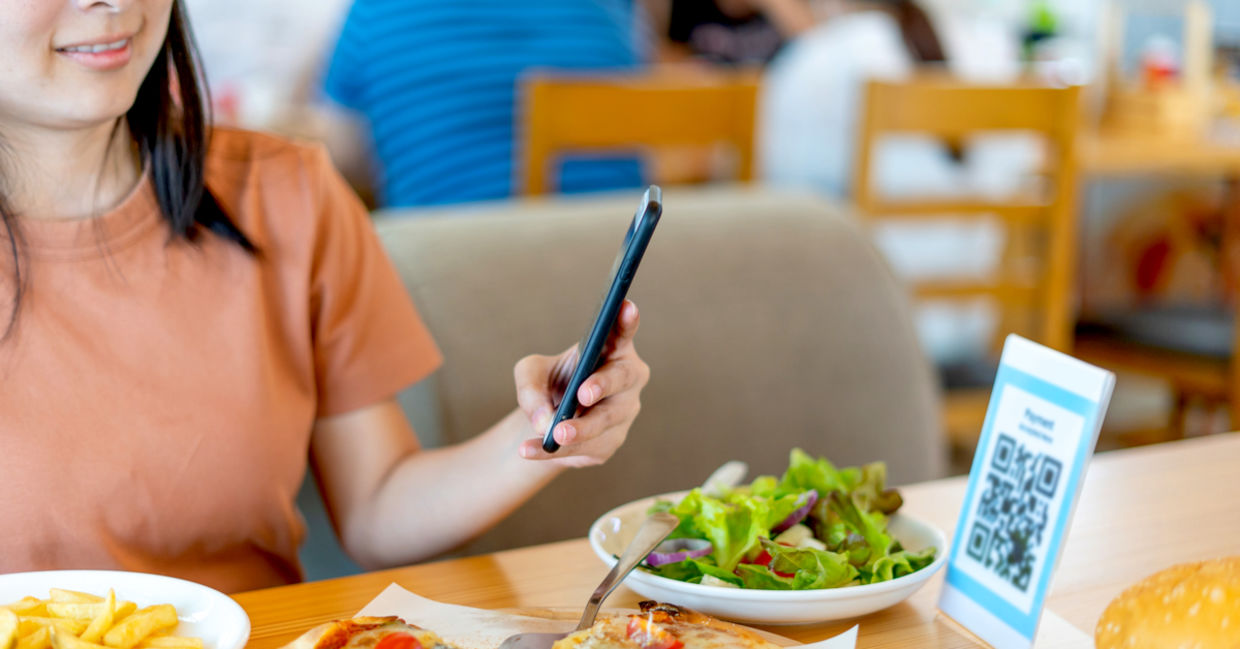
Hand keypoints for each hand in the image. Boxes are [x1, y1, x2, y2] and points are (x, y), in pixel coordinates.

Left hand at [513, 300, 648, 467]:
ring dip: (580, 428)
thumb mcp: (531, 374)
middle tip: (583, 394)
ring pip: (605, 421)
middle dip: (603, 385)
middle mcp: (626, 380)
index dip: (627, 321)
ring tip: (555, 434)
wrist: (549, 424)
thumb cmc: (550, 385)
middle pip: (622, 379)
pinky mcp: (609, 443)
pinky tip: (529, 450)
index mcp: (611, 349)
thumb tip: (545, 420)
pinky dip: (553, 450)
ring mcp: (623, 413)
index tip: (625, 307)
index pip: (623, 332)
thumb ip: (531, 385)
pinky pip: (584, 448)